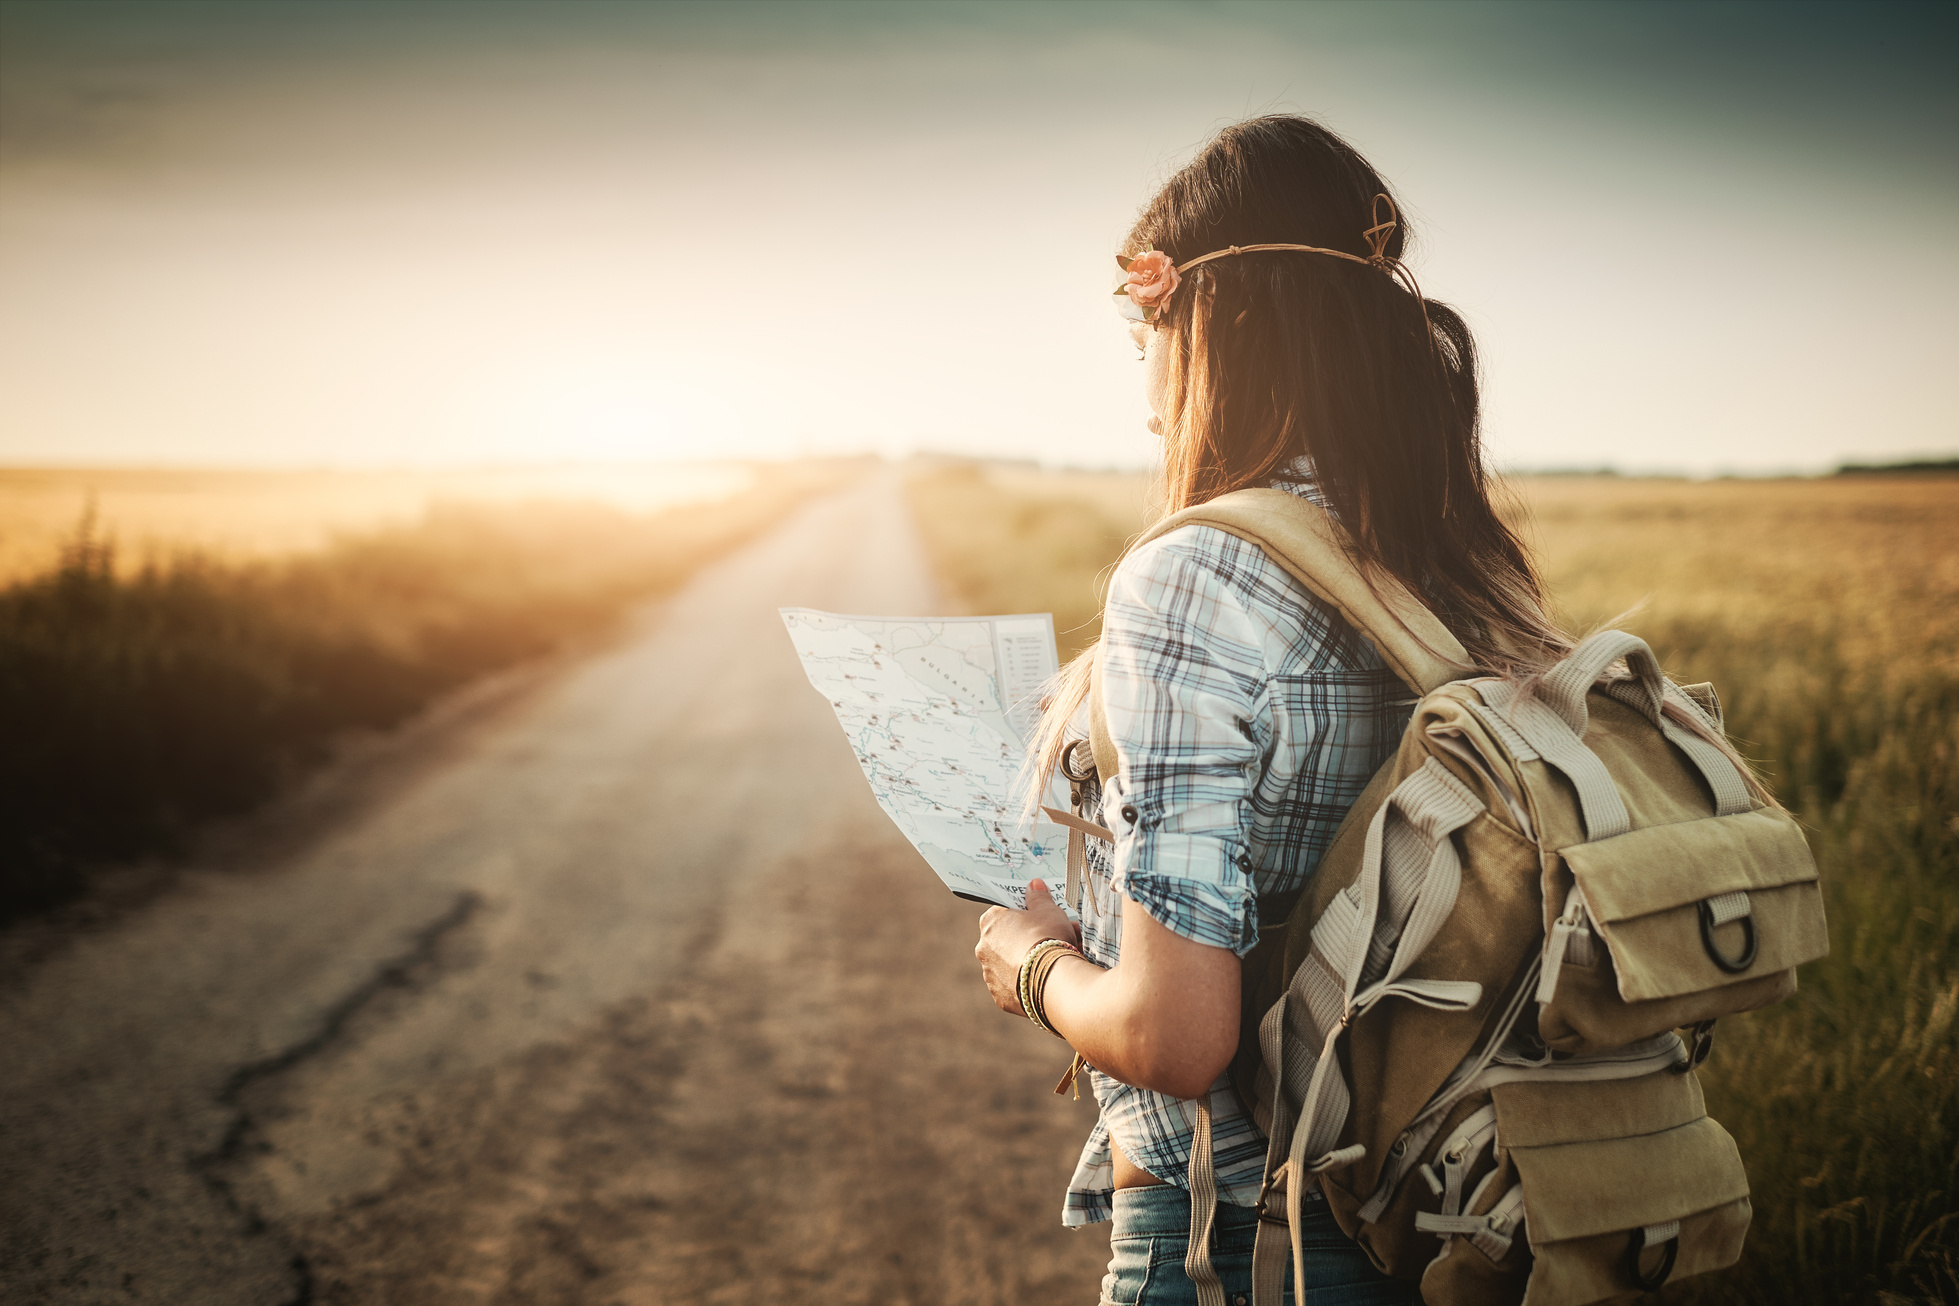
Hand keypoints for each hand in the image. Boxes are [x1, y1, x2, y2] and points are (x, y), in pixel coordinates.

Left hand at [974, 878, 1079, 1015]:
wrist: (1053, 980)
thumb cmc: (1049, 938)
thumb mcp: (1049, 910)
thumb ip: (1038, 896)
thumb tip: (1033, 884)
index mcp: (990, 921)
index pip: (1004, 913)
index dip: (1024, 916)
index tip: (1040, 920)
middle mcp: (983, 947)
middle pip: (1006, 939)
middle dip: (1027, 940)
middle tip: (1052, 941)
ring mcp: (989, 974)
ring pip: (1009, 964)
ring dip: (1026, 962)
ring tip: (1052, 964)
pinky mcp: (999, 996)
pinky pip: (1013, 986)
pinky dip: (1026, 983)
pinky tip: (1044, 981)